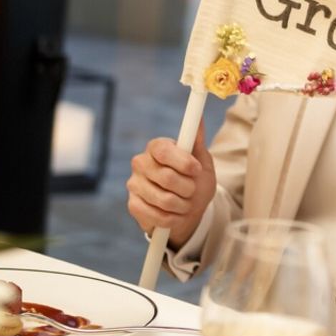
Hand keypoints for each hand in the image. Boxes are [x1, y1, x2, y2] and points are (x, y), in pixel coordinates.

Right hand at [126, 123, 215, 247]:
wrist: (188, 210)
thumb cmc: (196, 181)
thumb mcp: (202, 161)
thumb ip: (197, 141)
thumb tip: (198, 117)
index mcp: (157, 147)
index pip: (163, 150)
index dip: (183, 162)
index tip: (197, 170)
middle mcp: (141, 163)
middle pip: (165, 176)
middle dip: (187, 187)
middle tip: (192, 190)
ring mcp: (134, 184)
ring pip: (164, 199)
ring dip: (183, 204)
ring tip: (186, 202)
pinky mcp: (132, 205)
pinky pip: (156, 215)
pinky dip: (173, 218)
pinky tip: (175, 214)